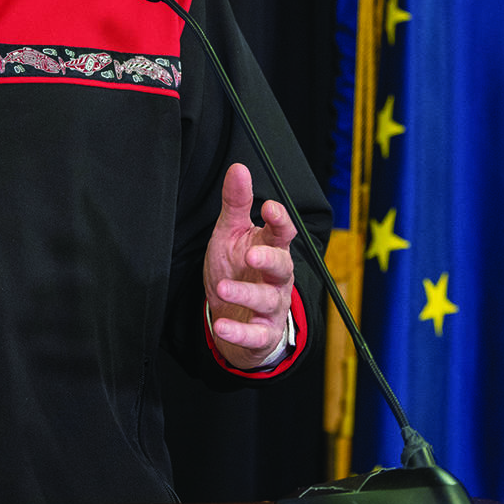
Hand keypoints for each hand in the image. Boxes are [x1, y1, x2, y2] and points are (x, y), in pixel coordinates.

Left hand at [203, 162, 297, 368]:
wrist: (235, 315)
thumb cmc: (237, 268)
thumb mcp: (232, 234)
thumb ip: (237, 204)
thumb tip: (238, 168)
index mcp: (270, 248)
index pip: (282, 233)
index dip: (280, 221)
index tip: (271, 207)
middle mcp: (276, 277)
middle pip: (282, 266)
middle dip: (269, 259)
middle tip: (251, 253)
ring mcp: (271, 306)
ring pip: (267, 300)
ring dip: (246, 294)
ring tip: (224, 288)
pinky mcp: (262, 333)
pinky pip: (254, 335)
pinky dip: (239, 332)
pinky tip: (222, 327)